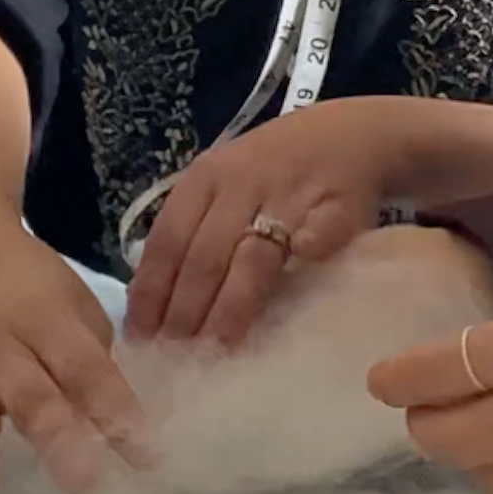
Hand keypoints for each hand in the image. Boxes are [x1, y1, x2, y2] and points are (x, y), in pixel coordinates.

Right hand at [0, 223, 149, 493]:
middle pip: (32, 397)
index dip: (114, 410)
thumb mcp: (75, 310)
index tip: (145, 455)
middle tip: (84, 484)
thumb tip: (120, 430)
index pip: (86, 370)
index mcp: (49, 321)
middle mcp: (3, 347)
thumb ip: (93, 366)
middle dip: (58, 440)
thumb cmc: (32, 288)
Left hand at [122, 99, 407, 343]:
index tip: (139, 337)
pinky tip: (277, 322)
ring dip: (229, 311)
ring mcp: (289, 199)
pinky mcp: (334, 216)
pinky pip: (308, 256)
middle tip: (173, 357)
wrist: (353, 136)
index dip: (150, 293)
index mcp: (205, 178)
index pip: (166, 241)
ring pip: (250, 263)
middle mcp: (241, 184)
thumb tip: (156, 302)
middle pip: (203, 258)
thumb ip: (195, 230)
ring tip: (215, 351)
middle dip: (184, 313)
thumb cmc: (276, 169)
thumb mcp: (225, 184)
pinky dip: (289, 289)